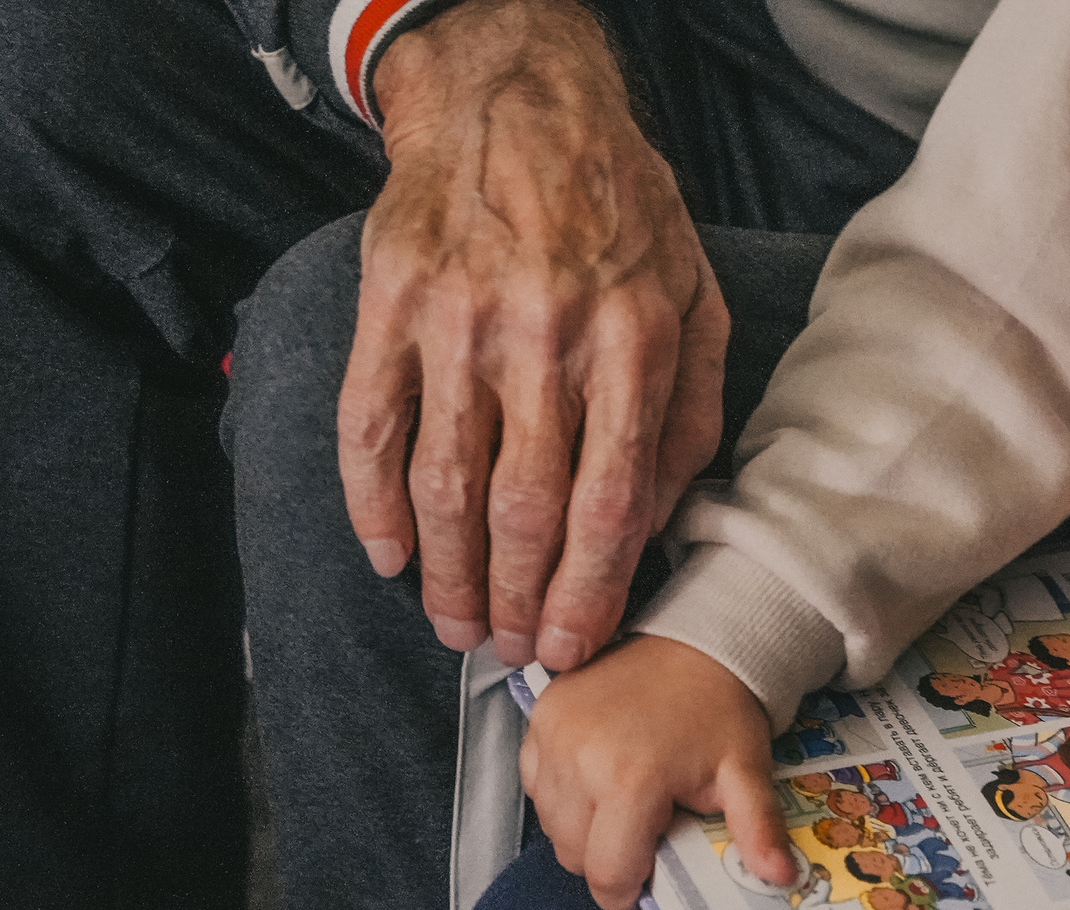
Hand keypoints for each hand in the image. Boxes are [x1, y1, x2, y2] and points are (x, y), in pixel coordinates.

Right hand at [349, 0, 727, 670]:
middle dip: (516, 601)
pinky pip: (372, 424)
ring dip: (448, 573)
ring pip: (446, 483)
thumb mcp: (696, 297)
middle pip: (525, 509)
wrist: (517, 98)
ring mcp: (458, 321)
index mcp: (631, 343)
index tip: (574, 645)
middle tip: (510, 651)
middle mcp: (543, 338)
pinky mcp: (391, 304)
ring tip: (456, 625)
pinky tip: (390, 556)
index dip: (589, 592)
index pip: (610, 503)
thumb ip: (690, 413)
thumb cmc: (619, 211)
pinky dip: (374, 503)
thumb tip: (664, 523)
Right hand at [519, 637, 794, 909]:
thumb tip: (781, 879)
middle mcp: (580, 759)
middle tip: (642, 837)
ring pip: (549, 824)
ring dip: (581, 830)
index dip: (626, 892)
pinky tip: (597, 779)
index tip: (645, 882)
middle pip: (573, 855)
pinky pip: (534, 783)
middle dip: (606, 862)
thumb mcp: (746, 773)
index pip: (607, 873)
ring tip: (624, 804)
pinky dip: (561, 795)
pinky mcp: (540, 716)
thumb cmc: (721, 712)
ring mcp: (553, 735)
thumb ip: (757, 831)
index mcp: (632, 780)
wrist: (697, 641)